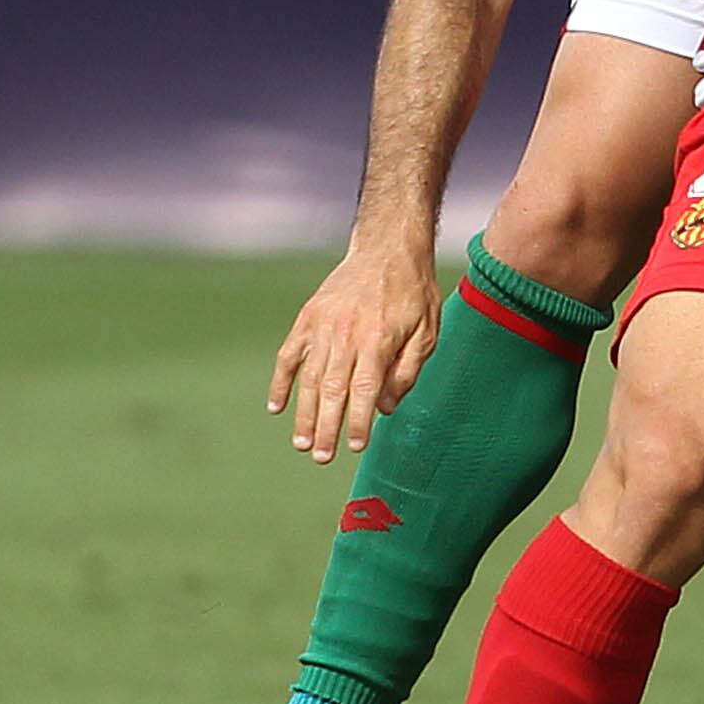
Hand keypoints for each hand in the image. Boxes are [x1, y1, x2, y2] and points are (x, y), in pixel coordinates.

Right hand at [267, 239, 445, 462]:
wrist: (387, 247)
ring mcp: (322, 325)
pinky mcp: (308, 317)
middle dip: (326, 427)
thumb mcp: (427, 332)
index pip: (364, 390)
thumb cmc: (413, 292)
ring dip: (304, 413)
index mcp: (378, 339)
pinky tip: (276, 407)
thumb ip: (407, 371)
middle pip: (333, 389)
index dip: (359, 421)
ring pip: (309, 377)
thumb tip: (385, 408)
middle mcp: (346, 333)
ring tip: (302, 443)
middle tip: (321, 456)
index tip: (355, 446)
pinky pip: (289, 354)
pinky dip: (280, 381)